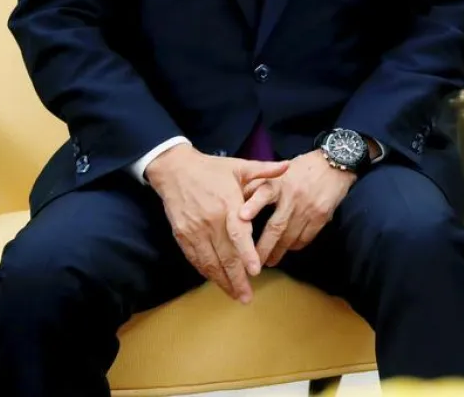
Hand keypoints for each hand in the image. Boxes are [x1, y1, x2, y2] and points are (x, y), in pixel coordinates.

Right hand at [145, 145, 288, 303]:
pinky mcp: (182, 236)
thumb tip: (288, 166)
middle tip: (248, 296)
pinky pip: (195, 259)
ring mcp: (194, 230)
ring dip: (222, 281)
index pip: (238, 234)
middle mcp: (210, 221)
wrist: (175, 170)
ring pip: (209, 262)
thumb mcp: (239, 167)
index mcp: (227, 204)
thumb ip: (264, 170)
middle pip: (225, 255)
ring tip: (236, 296)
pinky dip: (206, 272)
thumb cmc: (212, 169)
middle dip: (237, 278)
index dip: (246, 254)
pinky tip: (217, 281)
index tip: (255, 271)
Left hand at [238, 150, 357, 266]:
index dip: (252, 205)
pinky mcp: (321, 215)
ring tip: (269, 261)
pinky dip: (296, 246)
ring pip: (289, 237)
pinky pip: (305, 237)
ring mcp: (308, 207)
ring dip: (278, 252)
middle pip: (276, 227)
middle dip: (263, 248)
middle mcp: (292, 196)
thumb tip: (236, 200)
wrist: (335, 163)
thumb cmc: (301, 169)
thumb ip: (258, 184)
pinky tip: (289, 248)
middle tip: (252, 263)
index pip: (263, 193)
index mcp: (278, 183)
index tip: (241, 216)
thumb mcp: (278, 171)